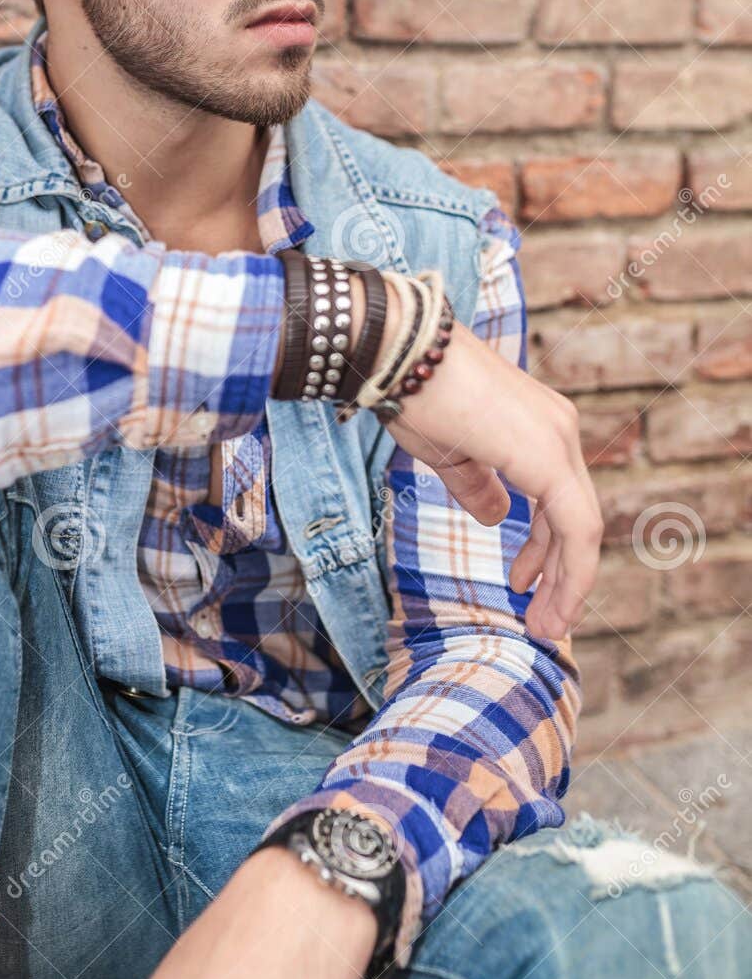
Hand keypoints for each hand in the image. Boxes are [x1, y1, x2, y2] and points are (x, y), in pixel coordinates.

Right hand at [378, 316, 601, 641]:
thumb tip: (495, 518)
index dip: (548, 552)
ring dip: (568, 582)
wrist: (397, 352)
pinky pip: (575, 525)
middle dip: (562, 576)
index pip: (559, 502)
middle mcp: (559, 430)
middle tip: (545, 622)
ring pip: (581, 527)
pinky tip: (550, 601)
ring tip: (546, 626)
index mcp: (539, 428)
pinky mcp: (547, 455)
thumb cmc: (414, 394)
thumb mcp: (449, 453)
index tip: (527, 587)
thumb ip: (477, 487)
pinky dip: (570, 569)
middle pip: (575, 518)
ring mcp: (558, 439)